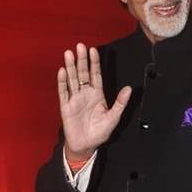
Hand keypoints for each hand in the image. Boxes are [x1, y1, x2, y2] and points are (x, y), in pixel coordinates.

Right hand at [59, 43, 131, 159]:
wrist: (86, 146)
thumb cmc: (99, 132)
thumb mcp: (113, 117)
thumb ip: (120, 103)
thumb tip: (129, 88)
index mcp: (97, 95)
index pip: (95, 75)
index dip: (94, 63)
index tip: (93, 50)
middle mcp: (85, 94)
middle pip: (82, 74)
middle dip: (82, 60)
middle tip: (80, 46)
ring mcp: (74, 99)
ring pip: (72, 80)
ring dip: (70, 67)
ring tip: (69, 54)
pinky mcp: (66, 107)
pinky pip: (63, 92)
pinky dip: (62, 82)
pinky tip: (62, 71)